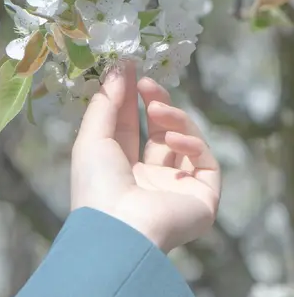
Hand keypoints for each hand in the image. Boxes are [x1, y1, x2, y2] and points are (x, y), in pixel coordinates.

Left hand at [71, 62, 220, 252]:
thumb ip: (106, 102)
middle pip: (161, 132)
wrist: (120, 229)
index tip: (132, 67)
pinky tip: (172, 140)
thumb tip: (118, 68)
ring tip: (156, 110)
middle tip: (148, 83)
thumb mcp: (92, 138)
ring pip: (186, 142)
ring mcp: (177, 190)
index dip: (131, 98)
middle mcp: (149, 180)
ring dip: (173, 120)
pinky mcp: (203, 197)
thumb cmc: (98, 186)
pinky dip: (192, 144)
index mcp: (121, 170)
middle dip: (156, 103)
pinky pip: (205, 161)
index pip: (130, 127)